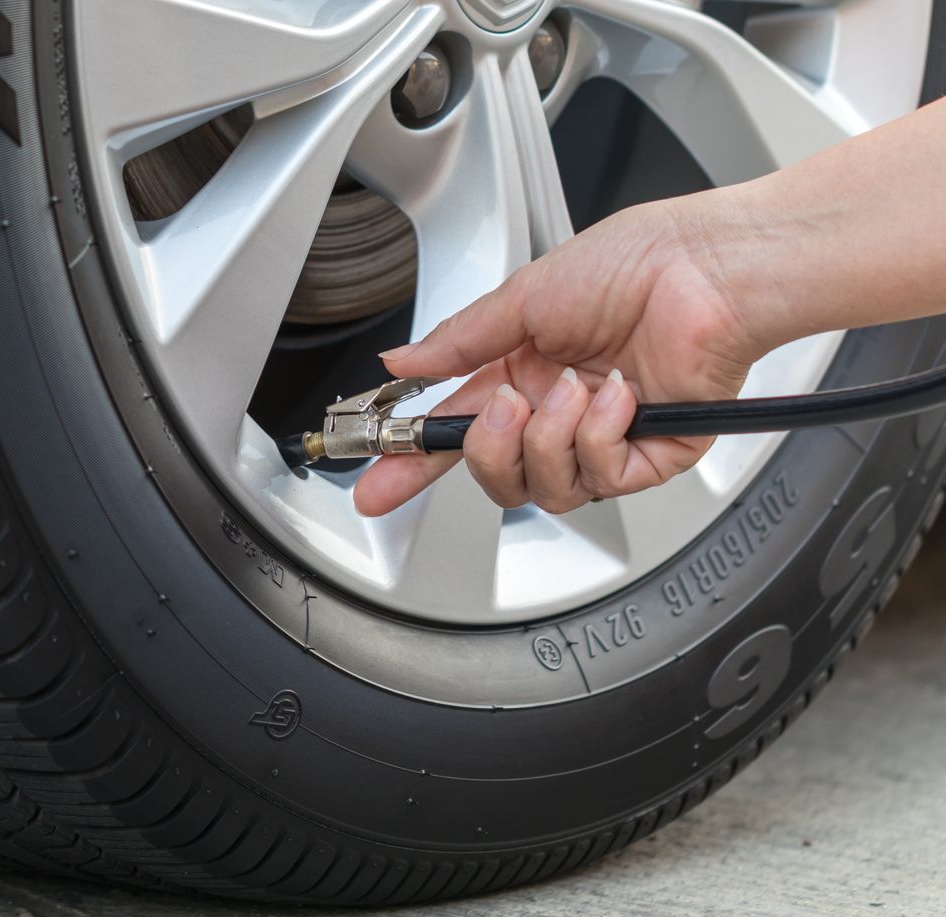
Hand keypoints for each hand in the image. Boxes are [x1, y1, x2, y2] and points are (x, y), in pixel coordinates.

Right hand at [353, 194, 770, 515]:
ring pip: (547, 488)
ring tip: (572, 390)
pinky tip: (618, 399)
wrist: (708, 267)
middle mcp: (559, 410)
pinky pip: (604, 479)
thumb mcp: (524, 296)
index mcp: (523, 372)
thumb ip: (458, 341)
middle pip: (499, 476)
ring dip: (549, 439)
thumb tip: (402, 362)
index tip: (375, 484)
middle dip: (489, 449)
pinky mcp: (653, 455)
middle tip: (500, 407)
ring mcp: (605, 436)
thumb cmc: (636, 262)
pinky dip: (601, 438)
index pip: (458, 432)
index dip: (412, 462)